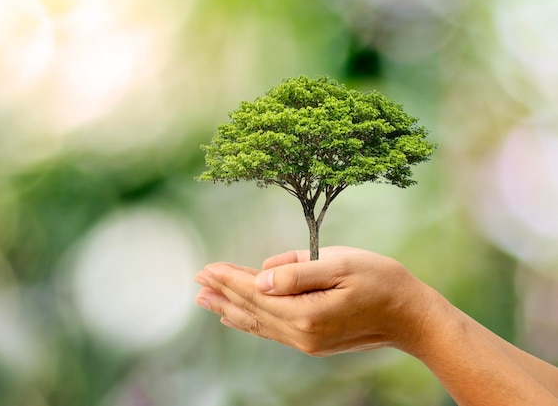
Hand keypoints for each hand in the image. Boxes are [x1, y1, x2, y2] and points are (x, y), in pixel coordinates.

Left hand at [195, 246, 436, 356]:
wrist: (410, 316)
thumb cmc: (381, 281)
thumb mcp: (341, 265)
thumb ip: (297, 272)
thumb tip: (259, 276)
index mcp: (306, 313)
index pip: (256, 293)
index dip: (230, 279)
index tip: (207, 268)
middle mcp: (301, 334)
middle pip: (251, 310)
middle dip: (222, 293)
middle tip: (196, 280)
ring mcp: (305, 342)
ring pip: (257, 323)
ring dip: (229, 308)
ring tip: (204, 299)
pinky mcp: (311, 342)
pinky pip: (270, 330)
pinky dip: (248, 321)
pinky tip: (235, 317)